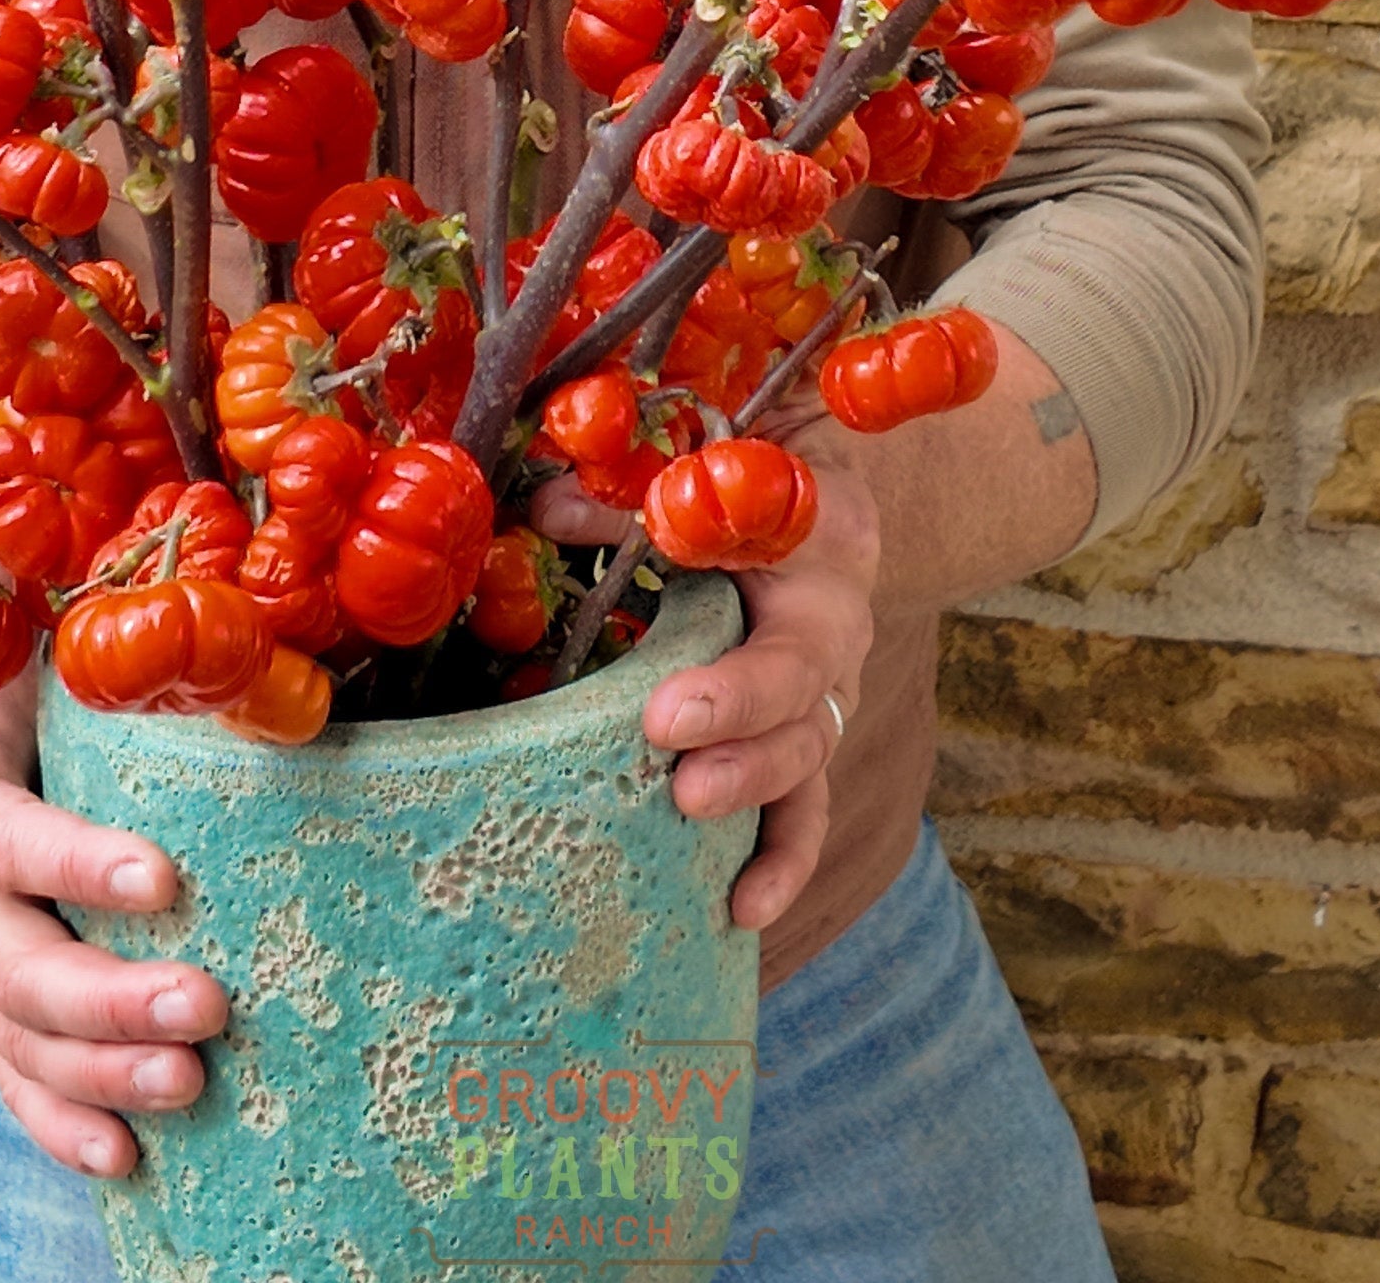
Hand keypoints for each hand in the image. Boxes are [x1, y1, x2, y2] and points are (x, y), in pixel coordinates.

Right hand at [0, 671, 228, 1177]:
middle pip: (13, 962)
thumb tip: (246, 657)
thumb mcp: (58, 652)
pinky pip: (15, 1074)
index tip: (163, 879)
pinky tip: (124, 1156)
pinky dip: (64, 1121)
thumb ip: (121, 659)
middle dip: (109, 997)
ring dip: (100, 1071)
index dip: (74, 862)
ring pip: (16, 1034)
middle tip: (207, 1006)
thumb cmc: (30, 676)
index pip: (2, 834)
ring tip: (188, 1083)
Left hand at [533, 413, 876, 930]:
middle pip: (804, 701)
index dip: (735, 683)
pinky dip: (782, 862)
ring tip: (700, 838)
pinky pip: (807, 807)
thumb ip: (628, 496)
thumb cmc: (737, 476)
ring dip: (756, 803)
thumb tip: (544, 513)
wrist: (803, 493)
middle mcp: (835, 630)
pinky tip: (742, 911)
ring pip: (808, 759)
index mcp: (819, 552)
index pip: (790, 626)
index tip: (663, 715)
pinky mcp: (804, 736)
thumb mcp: (695, 468)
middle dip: (741, 746)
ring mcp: (824, 692)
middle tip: (677, 777)